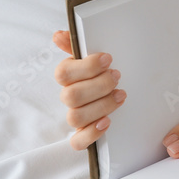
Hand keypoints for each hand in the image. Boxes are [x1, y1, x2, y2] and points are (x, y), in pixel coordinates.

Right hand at [52, 29, 125, 150]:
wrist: (120, 87)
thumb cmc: (103, 70)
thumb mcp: (94, 54)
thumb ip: (77, 44)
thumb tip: (58, 36)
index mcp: (68, 75)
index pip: (63, 74)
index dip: (86, 67)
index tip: (108, 59)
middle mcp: (69, 97)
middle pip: (71, 97)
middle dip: (98, 86)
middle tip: (116, 76)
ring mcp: (76, 116)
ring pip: (75, 118)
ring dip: (100, 106)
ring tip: (120, 95)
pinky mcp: (83, 135)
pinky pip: (77, 142)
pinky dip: (91, 134)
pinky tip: (107, 122)